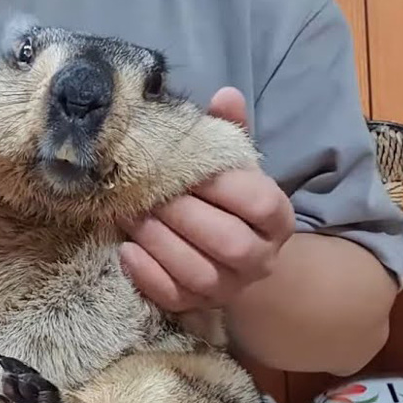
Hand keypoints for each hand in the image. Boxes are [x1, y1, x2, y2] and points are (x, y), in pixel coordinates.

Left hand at [118, 87, 294, 311]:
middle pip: (228, 242)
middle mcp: (260, 259)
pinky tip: (126, 250)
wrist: (227, 257)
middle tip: (145, 193)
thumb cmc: (223, 201)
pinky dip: (147, 274)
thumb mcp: (232, 166)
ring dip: (159, 243)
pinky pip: (173, 297)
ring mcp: (229, 288)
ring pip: (199, 273)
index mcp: (276, 218)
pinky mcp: (196, 307)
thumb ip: (228, 132)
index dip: (221, 186)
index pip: (259, 203)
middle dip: (182, 215)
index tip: (186, 169)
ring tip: (130, 217)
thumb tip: (224, 96)